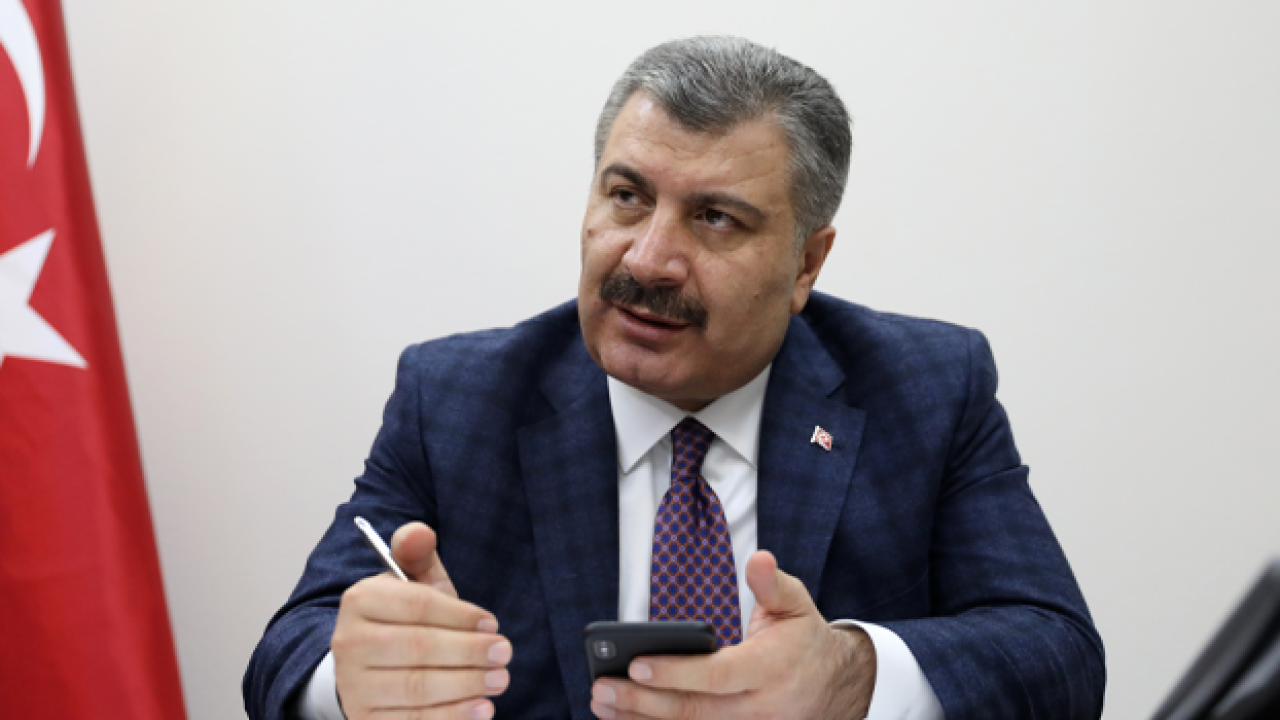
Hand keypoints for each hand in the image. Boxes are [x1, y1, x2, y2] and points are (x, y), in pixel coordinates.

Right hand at [332, 522, 511, 719]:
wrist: (368, 668)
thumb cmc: (403, 620)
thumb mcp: (411, 582)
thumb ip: (417, 554)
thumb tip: (419, 532)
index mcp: (360, 599)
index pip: (416, 604)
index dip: (460, 615)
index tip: (492, 624)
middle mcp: (349, 642)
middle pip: (418, 647)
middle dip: (469, 651)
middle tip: (504, 653)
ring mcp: (353, 685)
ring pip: (417, 687)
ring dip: (466, 684)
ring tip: (499, 679)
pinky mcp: (364, 719)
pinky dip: (451, 717)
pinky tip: (481, 709)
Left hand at [590, 550, 874, 718]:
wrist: (838, 688)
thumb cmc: (804, 641)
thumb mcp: (796, 605)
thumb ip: (772, 584)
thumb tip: (758, 558)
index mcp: (772, 668)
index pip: (718, 675)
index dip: (676, 673)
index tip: (636, 664)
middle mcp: (760, 707)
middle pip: (695, 711)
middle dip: (643, 702)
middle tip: (602, 688)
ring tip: (602, 703)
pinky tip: (627, 719)